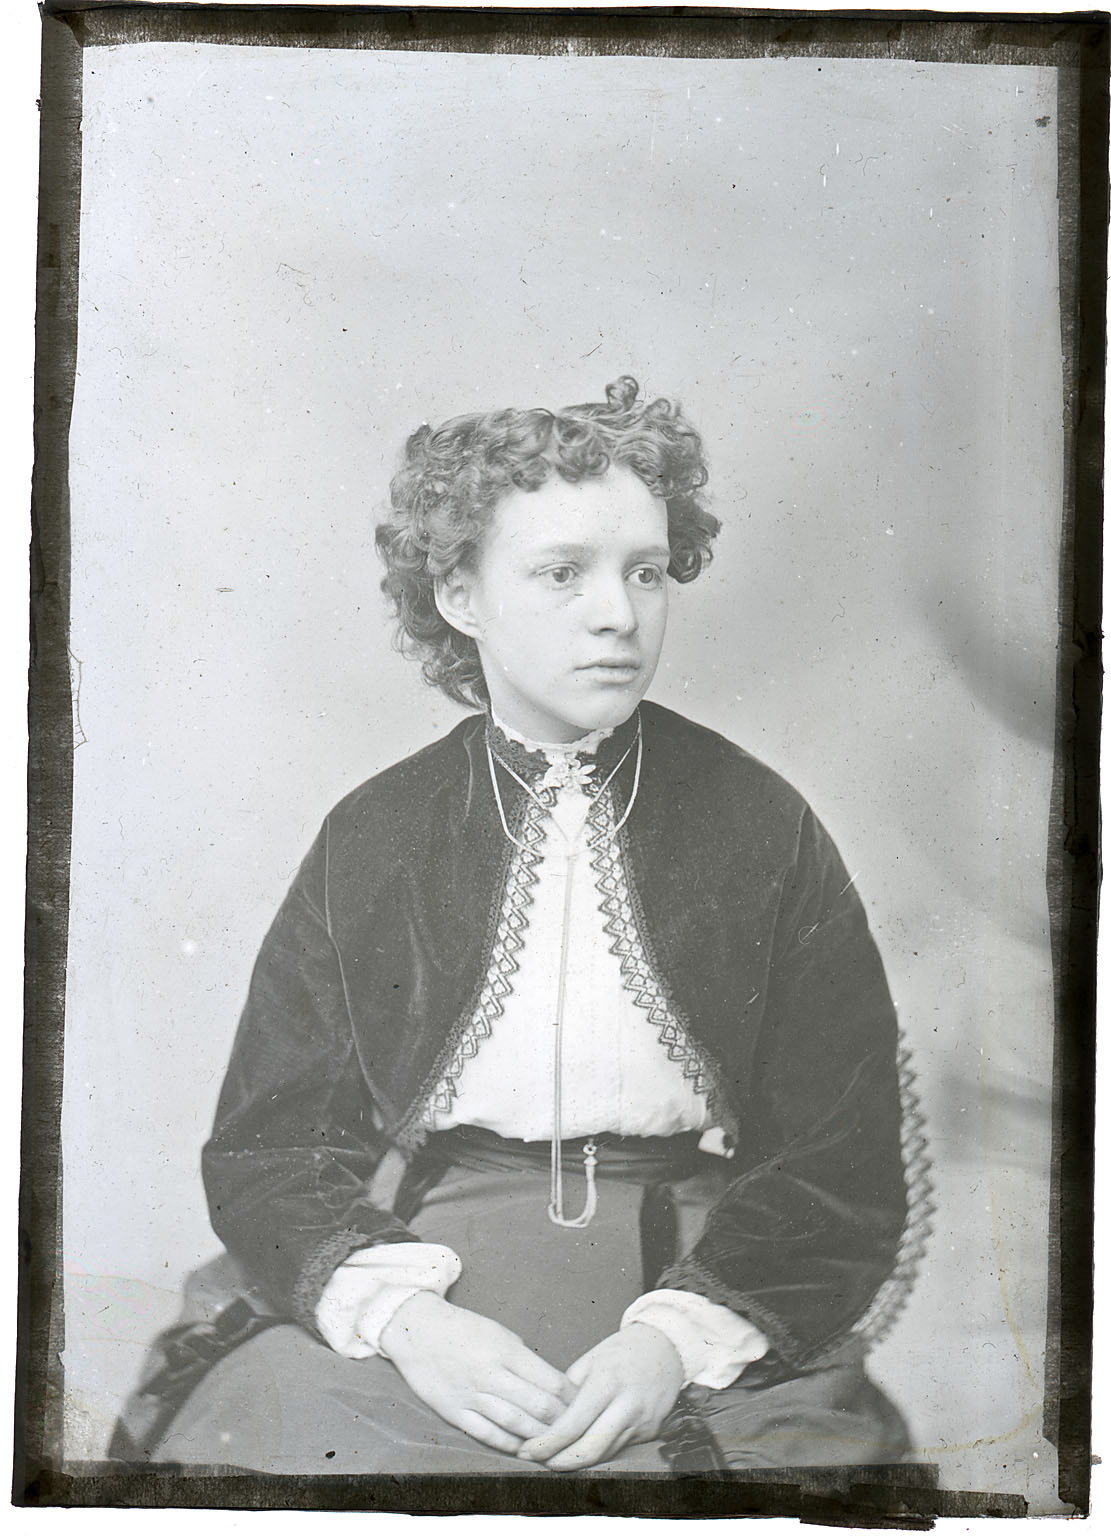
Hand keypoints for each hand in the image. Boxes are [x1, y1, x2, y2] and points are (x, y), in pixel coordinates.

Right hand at [378, 1291, 572, 1454]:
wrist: (417, 1331)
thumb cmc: (463, 1329)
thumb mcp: (500, 1333)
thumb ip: (524, 1360)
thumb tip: (551, 1386)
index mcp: (507, 1351)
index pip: (551, 1381)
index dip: (572, 1398)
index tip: (584, 1405)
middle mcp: (492, 1375)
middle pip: (538, 1406)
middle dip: (562, 1422)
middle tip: (577, 1431)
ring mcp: (472, 1396)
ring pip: (515, 1425)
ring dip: (539, 1438)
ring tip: (556, 1446)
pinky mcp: (455, 1412)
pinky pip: (487, 1434)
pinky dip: (509, 1445)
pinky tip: (523, 1451)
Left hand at [516, 1323, 683, 1469]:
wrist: (667, 1347)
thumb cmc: (624, 1350)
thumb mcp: (591, 1360)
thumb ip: (569, 1390)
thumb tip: (547, 1417)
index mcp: (607, 1382)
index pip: (573, 1425)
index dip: (547, 1443)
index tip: (527, 1449)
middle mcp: (626, 1405)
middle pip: (590, 1449)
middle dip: (559, 1462)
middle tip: (537, 1460)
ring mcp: (641, 1421)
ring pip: (604, 1455)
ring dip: (576, 1462)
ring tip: (552, 1458)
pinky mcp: (650, 1432)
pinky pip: (618, 1449)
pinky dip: (596, 1453)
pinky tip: (580, 1450)